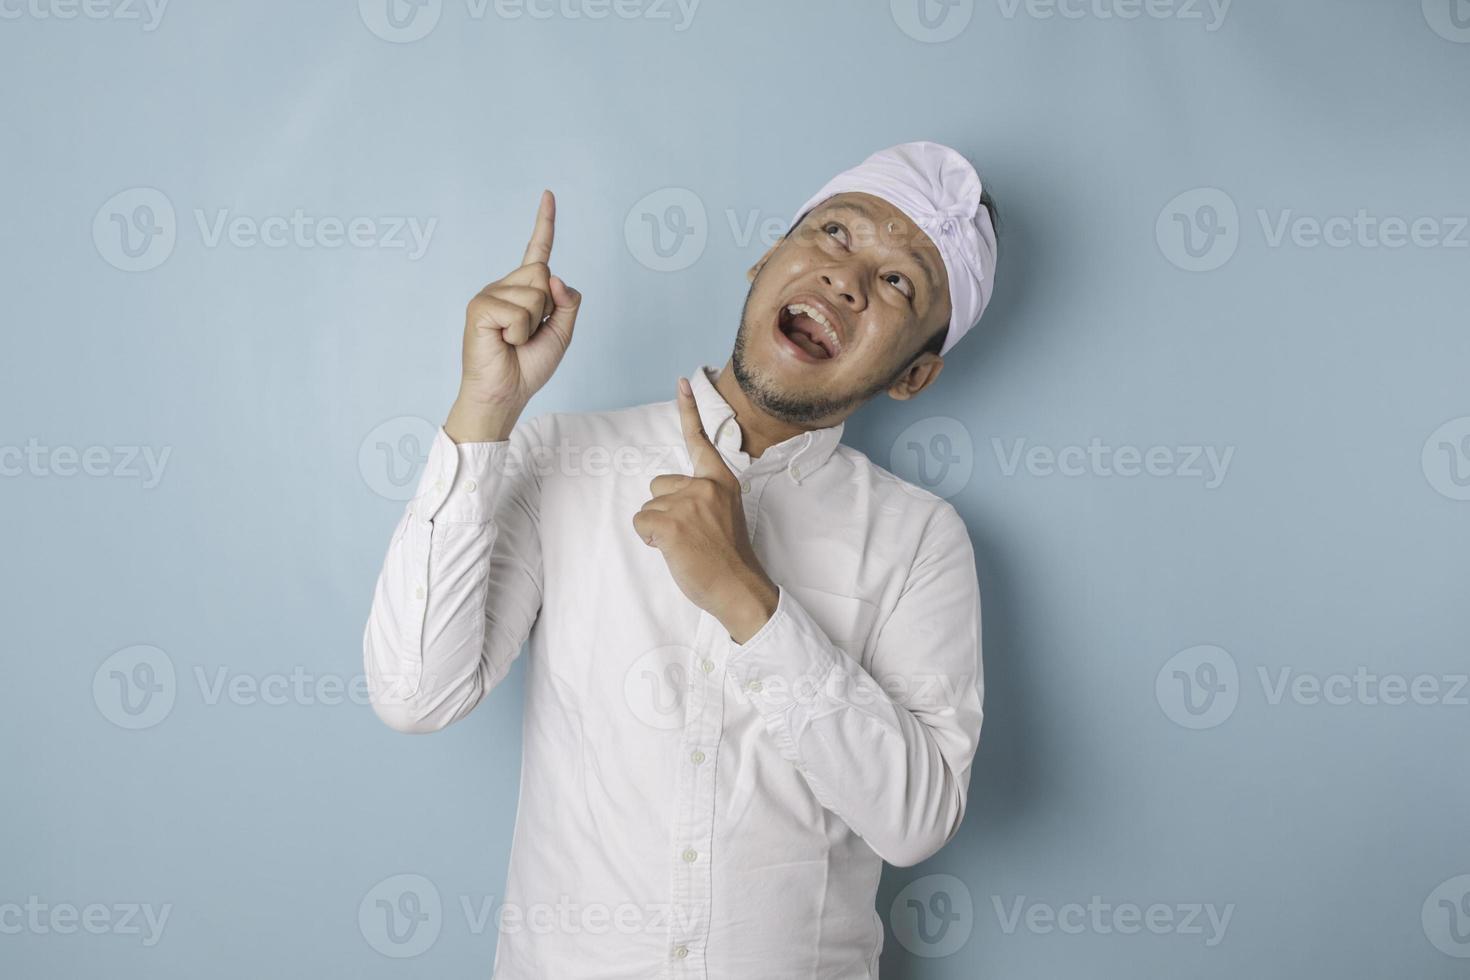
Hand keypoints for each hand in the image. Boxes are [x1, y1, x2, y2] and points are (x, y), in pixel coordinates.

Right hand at [447, 190, 581, 441]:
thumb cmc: (528, 366)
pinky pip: (518, 312)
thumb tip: (554, 275)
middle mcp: (504, 286)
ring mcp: (489, 294)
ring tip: (514, 341)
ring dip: (533, 324)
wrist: (505, 393)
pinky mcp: (479, 307)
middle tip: (528, 334)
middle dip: (547, 308)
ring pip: (534, 293)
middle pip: (543, 273)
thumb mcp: (562, 333)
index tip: (548, 195)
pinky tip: (503, 343)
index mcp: (523, 289)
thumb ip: (567, 303)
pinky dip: (518, 333)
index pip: (538, 251)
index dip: (544, 223)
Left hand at [632, 377, 778, 642]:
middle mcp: (705, 485)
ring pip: (649, 507)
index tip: (683, 381)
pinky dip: (650, 539)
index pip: (701, 440)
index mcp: (722, 481)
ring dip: (659, 527)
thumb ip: (704, 497)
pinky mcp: (670, 523)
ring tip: (686, 546)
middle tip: (691, 535)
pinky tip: (673, 550)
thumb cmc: (729, 557)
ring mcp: (688, 503)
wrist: (740, 588)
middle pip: (658, 484)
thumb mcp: (725, 514)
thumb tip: (673, 498)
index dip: (689, 410)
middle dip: (665, 508)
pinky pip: (641, 523)